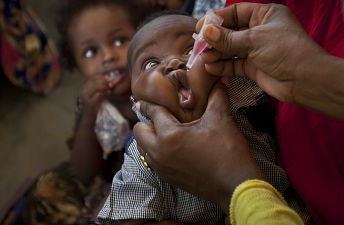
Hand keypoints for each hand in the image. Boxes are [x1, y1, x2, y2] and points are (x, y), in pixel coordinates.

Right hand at [80, 74, 110, 117]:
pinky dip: (104, 93)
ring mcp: (86, 97)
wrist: (87, 119)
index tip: (108, 79)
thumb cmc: (93, 107)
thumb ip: (100, 88)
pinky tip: (108, 94)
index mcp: (84, 87)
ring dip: (105, 87)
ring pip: (96, 86)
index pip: (93, 77)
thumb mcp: (96, 95)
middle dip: (104, 81)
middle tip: (110, 84)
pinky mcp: (89, 103)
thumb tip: (109, 79)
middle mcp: (84, 91)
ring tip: (109, 90)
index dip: (101, 76)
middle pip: (94, 80)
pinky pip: (98, 94)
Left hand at [133, 82, 262, 212]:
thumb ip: (216, 95)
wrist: (235, 185)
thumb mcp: (221, 119)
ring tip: (166, 131)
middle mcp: (158, 152)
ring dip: (149, 137)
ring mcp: (161, 167)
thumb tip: (219, 79)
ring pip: (142, 147)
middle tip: (162, 117)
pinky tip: (171, 147)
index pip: (153, 113)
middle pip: (138, 131)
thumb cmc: (228, 151)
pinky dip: (155, 151)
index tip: (144, 100)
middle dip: (147, 121)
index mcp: (169, 136)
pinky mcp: (166, 178)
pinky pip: (151, 160)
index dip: (151, 103)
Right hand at [198, 3, 325, 103]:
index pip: (236, 12)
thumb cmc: (287, 52)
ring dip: (217, 53)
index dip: (217, 19)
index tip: (201, 27)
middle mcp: (260, 31)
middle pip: (230, 31)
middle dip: (215, 39)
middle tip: (200, 45)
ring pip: (230, 49)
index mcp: (265, 15)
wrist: (304, 80)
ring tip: (204, 58)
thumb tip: (206, 32)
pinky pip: (234, 64)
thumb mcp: (254, 40)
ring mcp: (256, 50)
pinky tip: (211, 67)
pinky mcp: (254, 67)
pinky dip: (223, 66)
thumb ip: (228, 38)